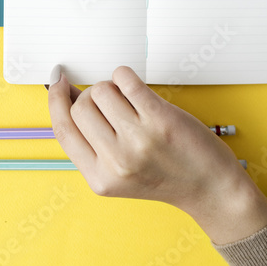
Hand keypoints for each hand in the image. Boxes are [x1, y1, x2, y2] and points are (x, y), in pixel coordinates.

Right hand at [47, 65, 266, 244]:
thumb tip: (66, 95)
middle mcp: (116, 161)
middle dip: (91, 96)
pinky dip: (124, 75)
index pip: (63, 130)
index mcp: (100, 178)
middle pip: (80, 106)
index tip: (57, 82)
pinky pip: (125, 79)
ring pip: (101, 90)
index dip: (55, 101)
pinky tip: (134, 87)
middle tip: (112, 104)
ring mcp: (138, 139)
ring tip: (131, 102)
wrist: (211, 190)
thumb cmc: (167, 176)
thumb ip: (91, 140)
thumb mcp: (118, 172)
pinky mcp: (161, 120)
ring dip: (111, 87)